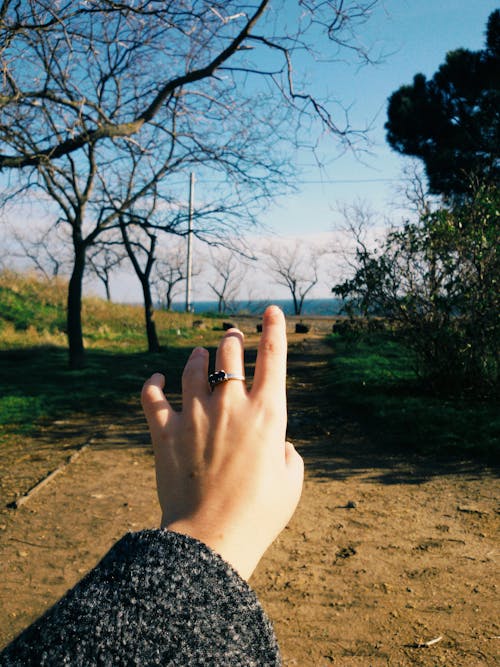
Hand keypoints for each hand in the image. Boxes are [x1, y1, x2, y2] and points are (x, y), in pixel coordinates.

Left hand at [141, 305, 303, 579]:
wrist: (211, 538)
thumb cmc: (259, 514)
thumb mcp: (292, 482)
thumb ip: (289, 453)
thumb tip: (278, 443)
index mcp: (268, 414)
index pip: (274, 358)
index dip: (274, 330)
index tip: (271, 311)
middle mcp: (231, 406)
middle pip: (228, 353)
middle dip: (232, 339)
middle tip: (231, 336)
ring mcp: (195, 415)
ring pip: (193, 366)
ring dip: (197, 355)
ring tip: (198, 352)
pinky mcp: (165, 431)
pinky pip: (152, 396)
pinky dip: (153, 383)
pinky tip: (157, 377)